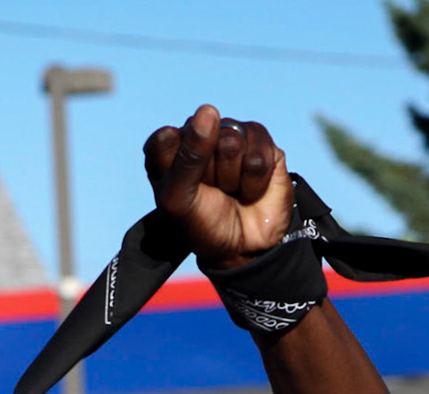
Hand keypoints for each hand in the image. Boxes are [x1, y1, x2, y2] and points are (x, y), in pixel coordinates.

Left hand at [144, 105, 291, 269]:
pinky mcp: (262, 143)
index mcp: (168, 146)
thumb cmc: (201, 223)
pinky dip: (254, 182)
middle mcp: (199, 134)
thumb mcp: (178, 200)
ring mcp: (233, 136)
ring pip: (232, 143)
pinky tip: (250, 189)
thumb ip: (186, 156)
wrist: (241, 248)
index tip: (182, 193)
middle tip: (211, 192)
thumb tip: (209, 111)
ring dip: (232, 178)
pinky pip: (259, 155)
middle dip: (208, 175)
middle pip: (202, 138)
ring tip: (231, 190)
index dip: (178, 172)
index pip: (165, 140)